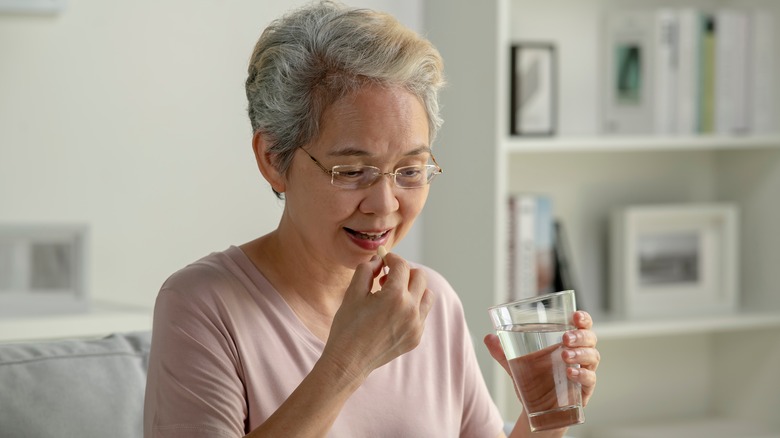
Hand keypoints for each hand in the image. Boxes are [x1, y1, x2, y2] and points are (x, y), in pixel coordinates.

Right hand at [321, 252, 434, 381]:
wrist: (349, 361)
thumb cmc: (348, 326)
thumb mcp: (353, 293)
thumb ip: (367, 270)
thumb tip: (379, 260)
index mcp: (394, 296)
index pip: (401, 266)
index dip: (391, 258)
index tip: (384, 259)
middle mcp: (411, 310)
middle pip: (420, 277)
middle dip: (404, 272)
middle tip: (386, 278)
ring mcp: (416, 325)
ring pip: (427, 295)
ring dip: (413, 289)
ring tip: (393, 295)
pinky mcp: (416, 337)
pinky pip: (422, 314)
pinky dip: (412, 307)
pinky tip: (392, 314)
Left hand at [484, 311, 599, 405]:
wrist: (534, 409)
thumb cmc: (532, 379)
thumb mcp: (515, 363)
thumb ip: (501, 351)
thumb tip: (488, 337)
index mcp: (566, 342)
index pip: (582, 326)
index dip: (583, 319)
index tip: (575, 315)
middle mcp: (579, 354)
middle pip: (590, 339)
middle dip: (580, 336)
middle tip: (565, 338)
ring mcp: (583, 372)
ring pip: (592, 357)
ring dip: (580, 354)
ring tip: (564, 355)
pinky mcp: (584, 391)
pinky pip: (590, 380)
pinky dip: (582, 375)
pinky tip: (570, 373)